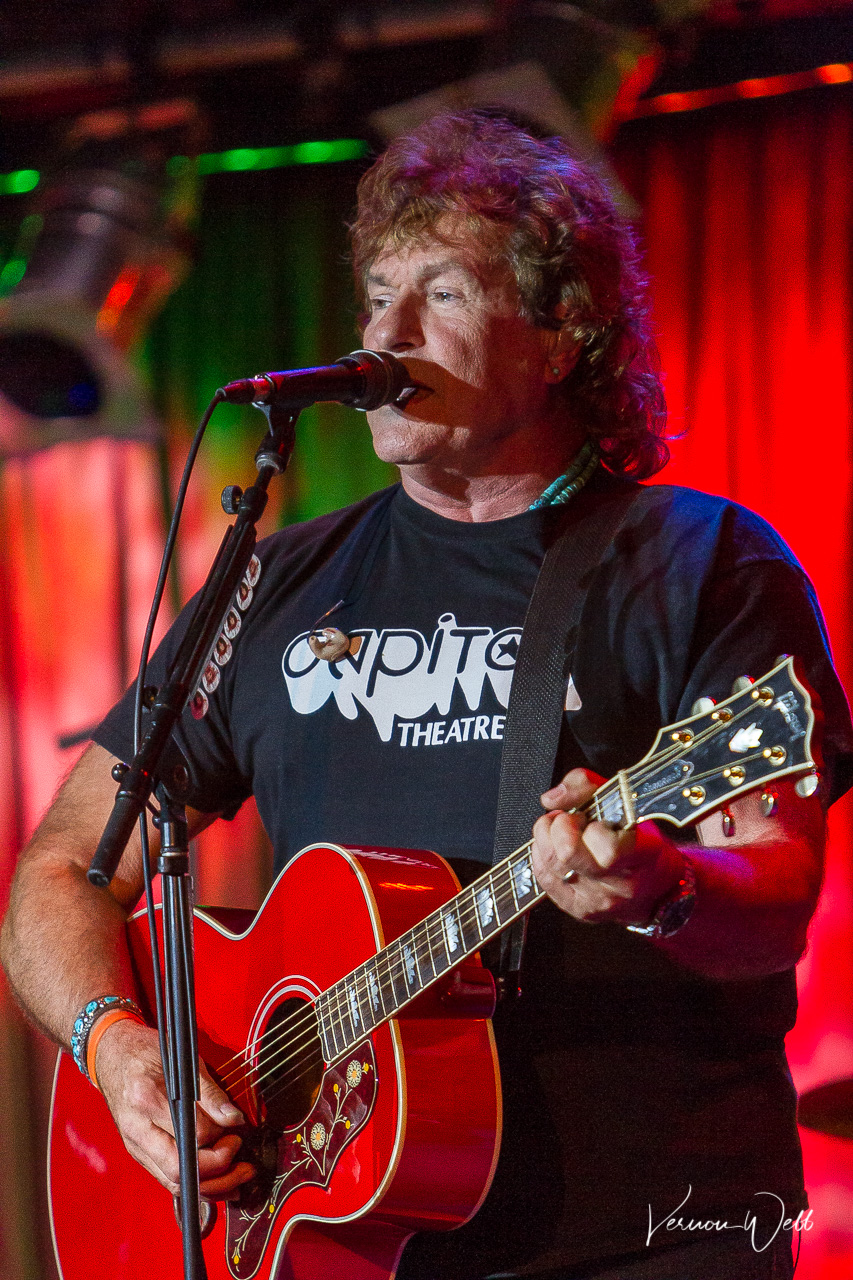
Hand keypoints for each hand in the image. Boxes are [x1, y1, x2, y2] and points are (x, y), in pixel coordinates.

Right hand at [94, 1017, 254, 1199]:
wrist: (112, 1056)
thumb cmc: (146, 1052)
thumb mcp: (183, 1061)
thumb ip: (210, 1093)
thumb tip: (234, 1118)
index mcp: (148, 1098)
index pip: (192, 1132)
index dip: (221, 1134)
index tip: (236, 1127)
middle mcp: (138, 1129)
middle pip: (180, 1168)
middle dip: (218, 1169)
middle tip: (238, 1151)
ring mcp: (136, 1146)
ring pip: (174, 1183)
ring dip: (211, 1186)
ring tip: (238, 1174)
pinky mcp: (140, 1154)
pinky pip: (168, 1179)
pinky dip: (196, 1184)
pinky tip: (219, 1179)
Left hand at [532, 768, 685, 925]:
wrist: (656, 891)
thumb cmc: (641, 841)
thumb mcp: (625, 802)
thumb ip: (587, 786)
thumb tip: (552, 798)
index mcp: (641, 857)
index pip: (608, 848)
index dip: (592, 827)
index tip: (593, 819)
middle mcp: (619, 885)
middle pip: (568, 854)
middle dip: (560, 827)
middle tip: (570, 821)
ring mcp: (597, 901)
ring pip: (551, 865)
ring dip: (546, 838)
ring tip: (559, 832)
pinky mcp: (578, 910)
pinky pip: (544, 879)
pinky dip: (541, 856)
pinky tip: (552, 847)